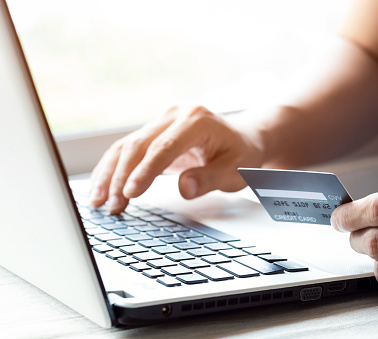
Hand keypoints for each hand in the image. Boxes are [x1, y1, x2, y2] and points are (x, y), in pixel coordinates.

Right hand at [89, 106, 263, 213]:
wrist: (243, 139)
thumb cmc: (241, 155)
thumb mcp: (236, 169)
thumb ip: (210, 178)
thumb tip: (184, 188)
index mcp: (197, 120)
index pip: (165, 146)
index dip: (145, 170)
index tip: (131, 193)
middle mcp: (175, 115)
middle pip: (139, 144)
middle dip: (122, 176)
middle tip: (112, 205)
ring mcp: (163, 122)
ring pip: (127, 146)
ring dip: (110, 174)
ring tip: (98, 201)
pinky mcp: (154, 133)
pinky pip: (128, 149)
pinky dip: (113, 169)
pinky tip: (102, 188)